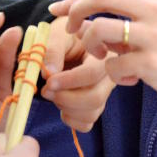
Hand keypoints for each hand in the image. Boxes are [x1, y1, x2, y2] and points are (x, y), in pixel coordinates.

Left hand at [42, 16, 114, 131]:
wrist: (69, 42)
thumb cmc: (64, 36)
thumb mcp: (57, 34)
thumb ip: (52, 49)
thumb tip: (50, 71)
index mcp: (104, 54)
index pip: (92, 74)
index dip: (69, 81)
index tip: (48, 81)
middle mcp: (109, 75)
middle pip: (95, 98)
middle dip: (66, 98)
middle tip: (46, 90)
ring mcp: (104, 92)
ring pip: (91, 112)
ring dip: (66, 108)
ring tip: (52, 93)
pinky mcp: (96, 105)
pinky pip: (87, 123)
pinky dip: (71, 119)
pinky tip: (61, 106)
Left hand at [49, 0, 156, 136]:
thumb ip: (135, 18)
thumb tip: (94, 22)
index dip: (77, 1)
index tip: (58, 11)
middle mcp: (156, 9)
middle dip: (75, 12)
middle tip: (69, 31)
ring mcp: (154, 35)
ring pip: (100, 30)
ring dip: (92, 48)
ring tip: (106, 59)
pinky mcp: (153, 62)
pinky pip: (113, 65)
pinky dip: (115, 75)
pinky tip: (132, 79)